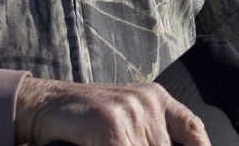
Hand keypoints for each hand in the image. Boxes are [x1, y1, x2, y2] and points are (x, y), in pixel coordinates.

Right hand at [15, 77, 210, 145]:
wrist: (46, 106)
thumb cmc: (86, 118)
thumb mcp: (126, 118)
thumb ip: (150, 134)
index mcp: (155, 98)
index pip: (192, 129)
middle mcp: (148, 102)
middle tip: (131, 145)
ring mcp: (131, 112)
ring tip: (114, 144)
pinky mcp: (112, 126)